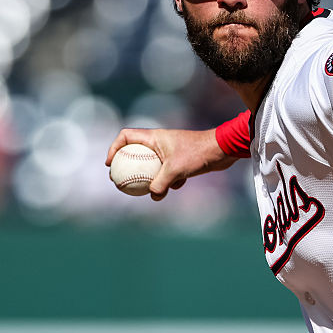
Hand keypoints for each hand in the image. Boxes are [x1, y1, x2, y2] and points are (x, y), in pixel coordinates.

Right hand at [105, 127, 237, 200]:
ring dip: (152, 178)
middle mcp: (160, 142)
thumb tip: (152, 196)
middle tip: (120, 181)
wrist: (222, 150)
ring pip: (152, 166)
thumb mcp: (176, 170)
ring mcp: (170, 152)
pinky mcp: (181, 161)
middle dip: (128, 168)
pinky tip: (180, 184)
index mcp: (154, 137)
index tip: (110, 163)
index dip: (114, 147)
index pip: (126, 136)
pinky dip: (171, 180)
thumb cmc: (197, 153)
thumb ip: (160, 184)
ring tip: (151, 191)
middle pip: (136, 153)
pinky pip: (168, 173)